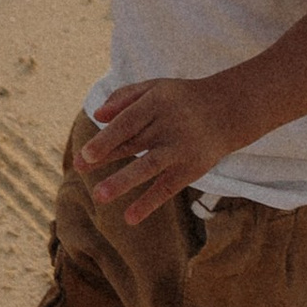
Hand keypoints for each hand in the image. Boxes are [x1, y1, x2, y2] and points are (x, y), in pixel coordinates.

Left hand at [80, 78, 229, 229]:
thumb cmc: (182, 99)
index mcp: (159, 102)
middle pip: (134, 142)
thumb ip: (125, 97)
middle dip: (106, 156)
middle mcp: (170, 124)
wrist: (228, 110)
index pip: (128, 121)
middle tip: (78, 167)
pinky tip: (130, 218)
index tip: (86, 153)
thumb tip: (97, 116)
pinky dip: (149, 203)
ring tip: (99, 196)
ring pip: (150, 165)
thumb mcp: (156, 88)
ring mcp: (181, 148)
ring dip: (124, 181)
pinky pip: (168, 187)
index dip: (107, 137)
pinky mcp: (191, 168)